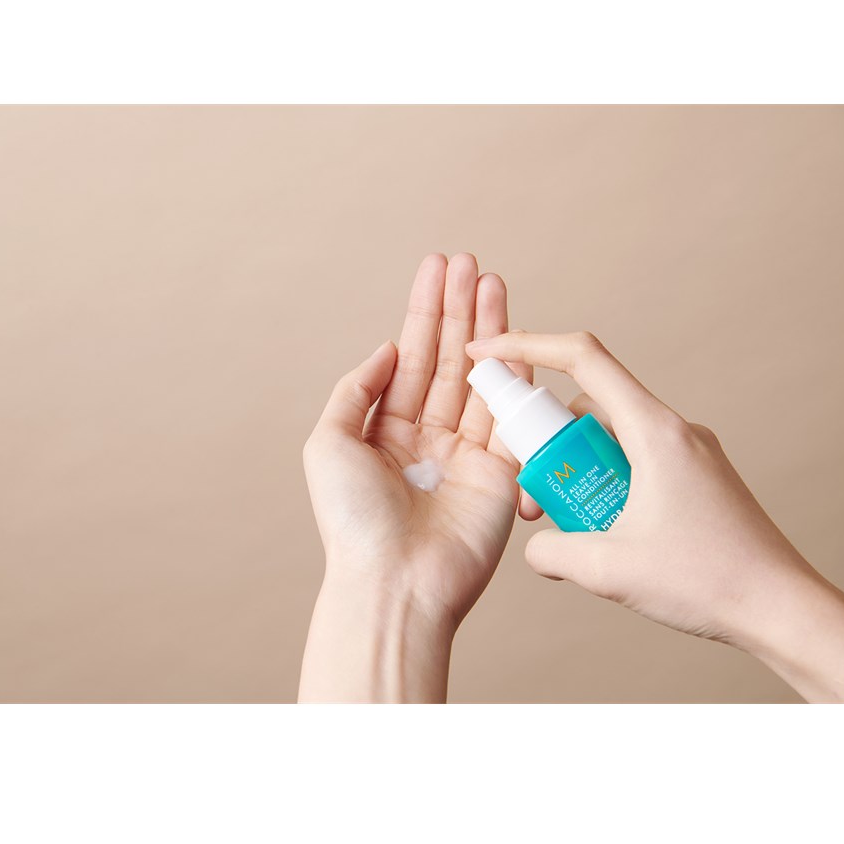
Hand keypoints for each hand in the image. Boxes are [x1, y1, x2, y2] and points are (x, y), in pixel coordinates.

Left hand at [299, 254, 529, 701]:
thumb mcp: (328, 442)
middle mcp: (428, 436)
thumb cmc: (353, 520)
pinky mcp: (502, 471)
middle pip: (448, 357)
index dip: (423, 311)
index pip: (411, 355)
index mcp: (386, 429)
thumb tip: (389, 348)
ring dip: (489, 327)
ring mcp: (467, 452)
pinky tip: (514, 336)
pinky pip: (511, 414)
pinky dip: (515, 374)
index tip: (437, 268)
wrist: (395, 582)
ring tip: (492, 279)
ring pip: (481, 376)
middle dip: (459, 308)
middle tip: (470, 261)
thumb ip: (355, 388)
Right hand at [466, 331, 843, 702]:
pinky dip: (604, 484)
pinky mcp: (693, 476)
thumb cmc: (711, 580)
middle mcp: (672, 429)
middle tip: (532, 495)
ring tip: (571, 526)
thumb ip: (551, 552)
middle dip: (547, 444)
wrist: (781, 608)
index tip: (488, 353)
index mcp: (653, 431)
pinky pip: (633, 461)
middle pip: (587, 406)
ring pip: (608, 437)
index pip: (582, 359)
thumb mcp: (609, 569)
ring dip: (576, 470)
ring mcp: (686, 451)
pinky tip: (606, 534)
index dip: (526, 346)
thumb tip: (535, 546)